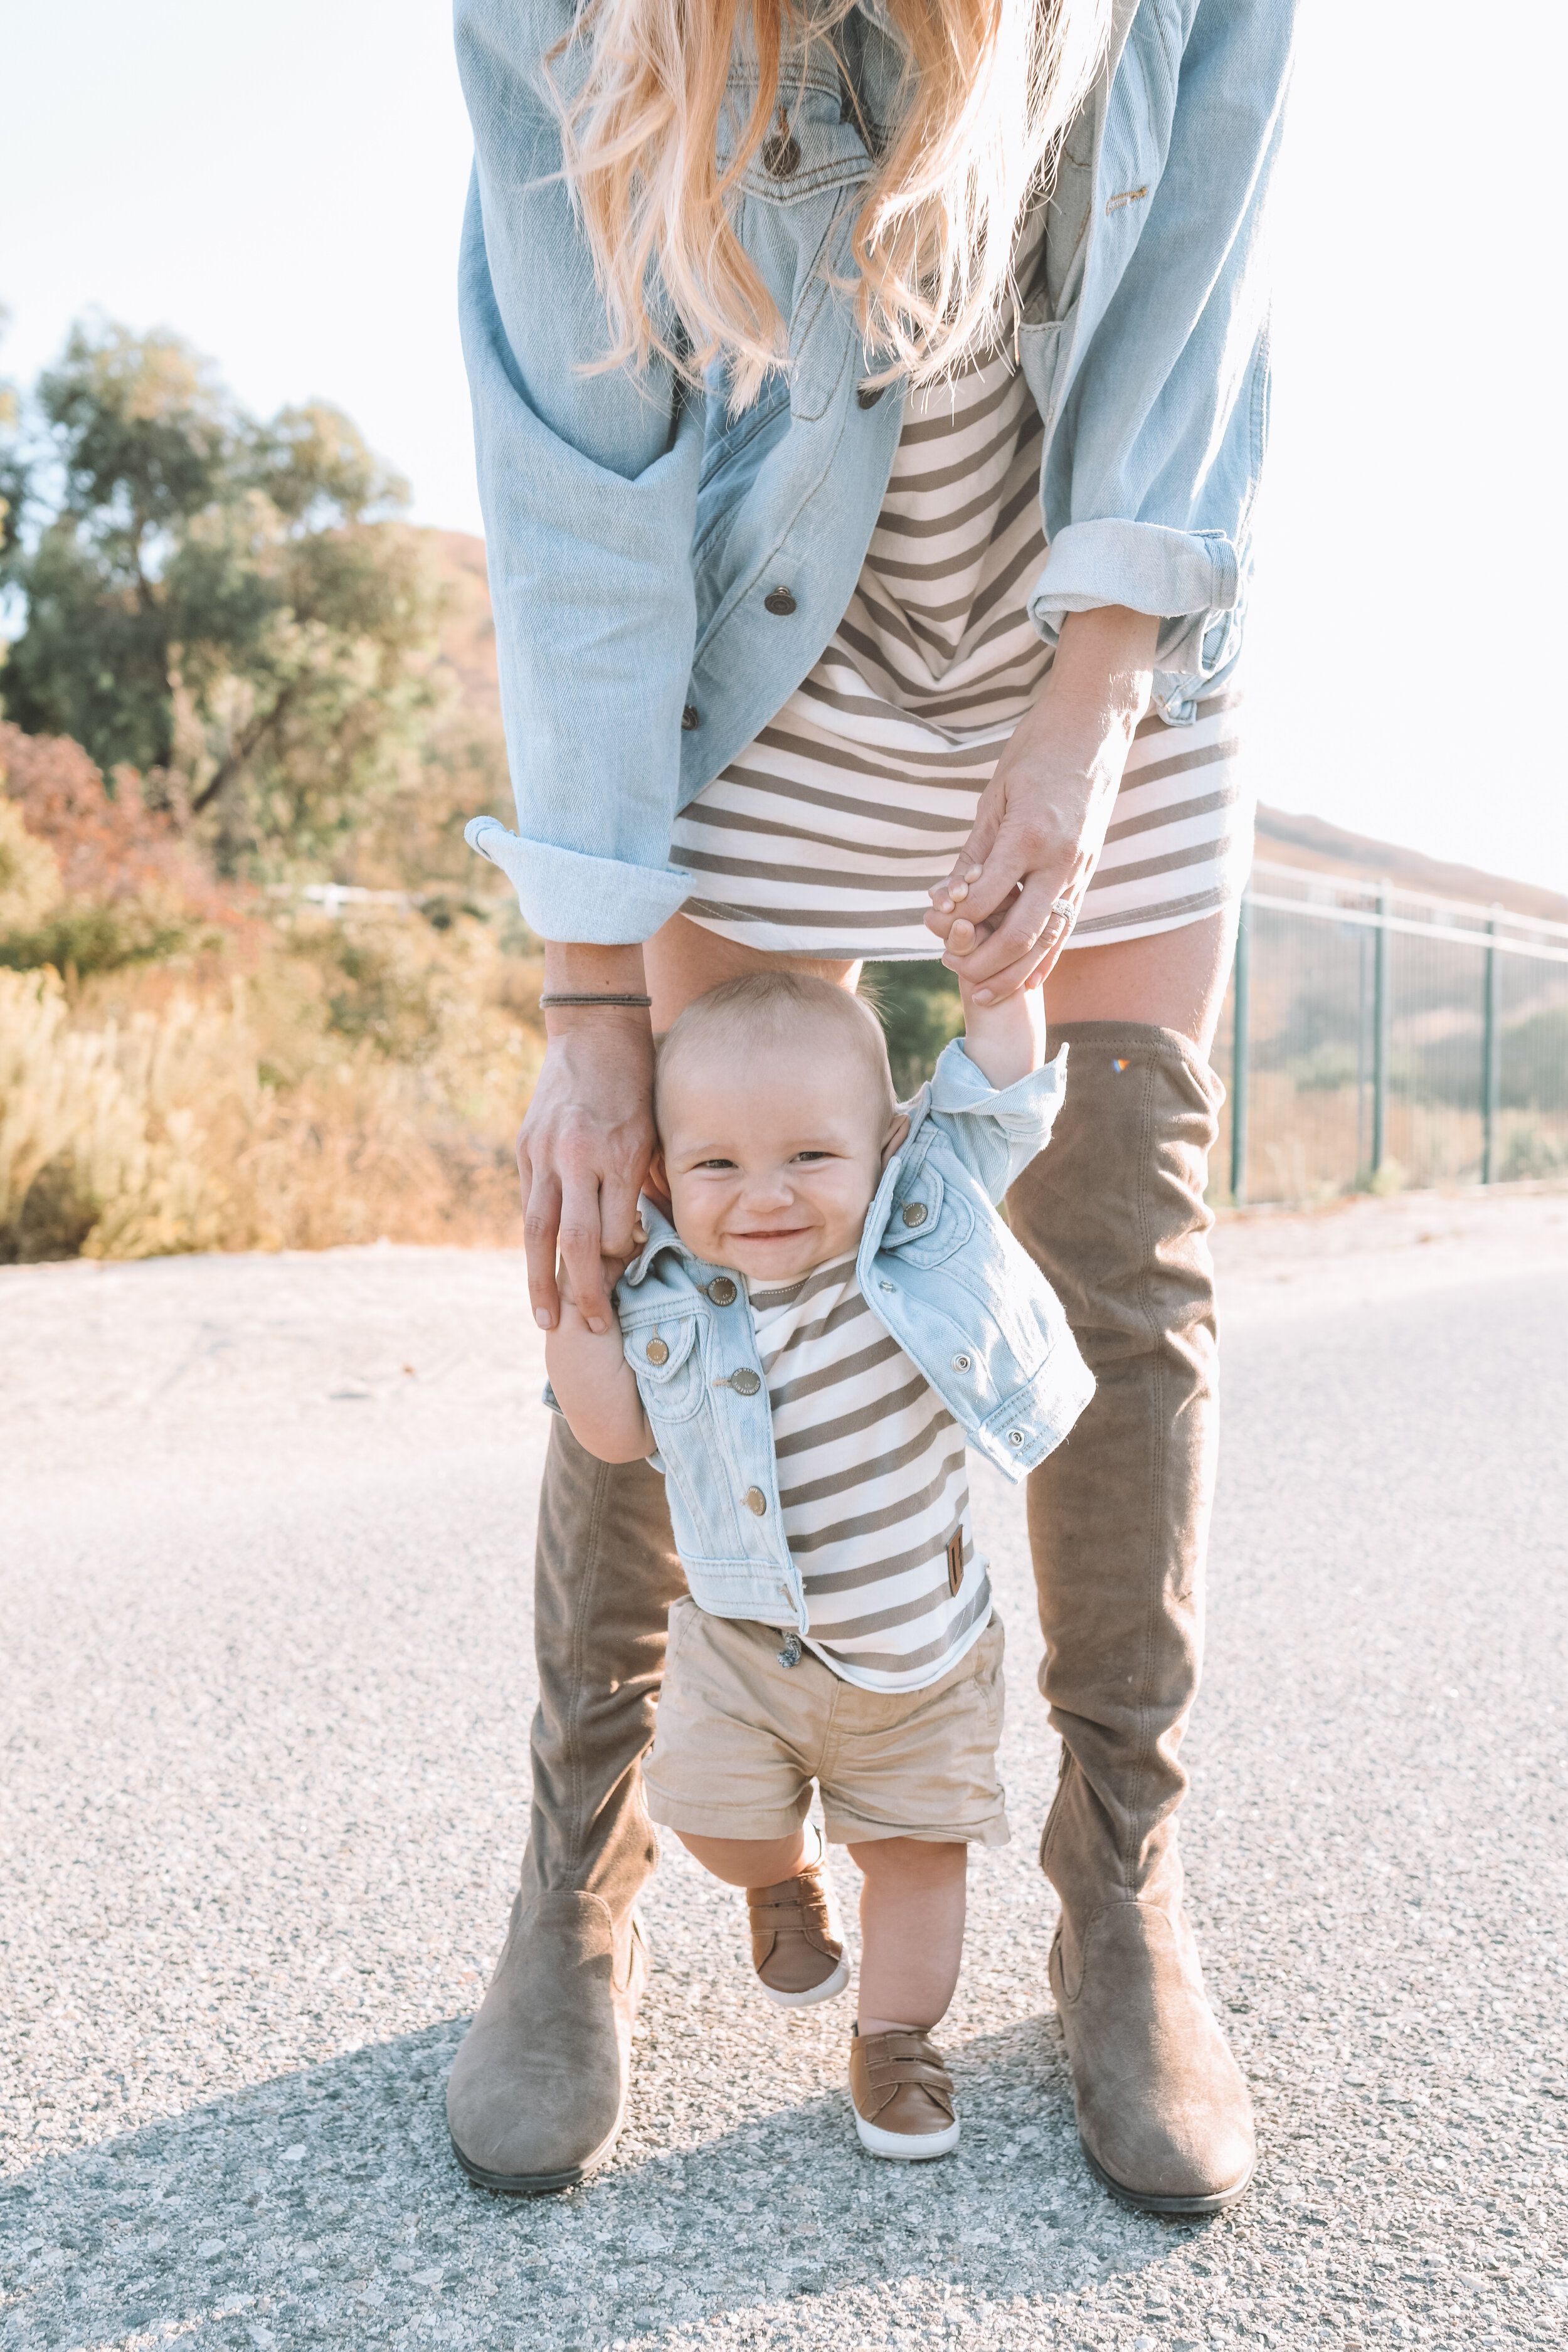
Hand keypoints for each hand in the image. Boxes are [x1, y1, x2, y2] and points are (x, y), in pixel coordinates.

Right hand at [518, 948, 655, 1334]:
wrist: (594, 1028)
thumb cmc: (640, 1080)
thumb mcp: (657, 1130)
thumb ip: (648, 1182)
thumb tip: (645, 1236)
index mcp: (616, 1154)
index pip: (612, 1232)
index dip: (619, 1264)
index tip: (628, 1282)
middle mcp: (576, 1157)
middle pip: (573, 1242)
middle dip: (581, 1290)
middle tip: (592, 1325)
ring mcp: (544, 1152)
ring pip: (537, 1230)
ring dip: (539, 1279)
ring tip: (545, 1317)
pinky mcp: (525, 1147)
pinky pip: (529, 1202)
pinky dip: (535, 1238)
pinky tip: (538, 1266)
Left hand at [926, 606, 1157, 998]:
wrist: (1095, 725)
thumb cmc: (1036, 751)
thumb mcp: (994, 795)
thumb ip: (973, 851)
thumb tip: (942, 900)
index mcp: (1028, 834)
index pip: (987, 896)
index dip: (958, 919)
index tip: (935, 926)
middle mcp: (1060, 859)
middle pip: (1021, 932)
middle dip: (984, 962)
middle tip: (952, 972)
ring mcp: (1080, 868)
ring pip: (1049, 938)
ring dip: (1015, 973)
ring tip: (983, 996)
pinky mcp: (1089, 871)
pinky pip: (1068, 926)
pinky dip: (1048, 958)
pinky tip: (1029, 982)